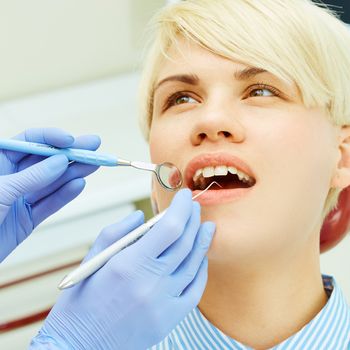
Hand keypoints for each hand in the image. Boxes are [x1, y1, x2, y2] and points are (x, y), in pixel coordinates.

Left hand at [0, 128, 99, 260]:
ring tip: (95, 164)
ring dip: (74, 172)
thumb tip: (61, 161)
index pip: (29, 141)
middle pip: (46, 160)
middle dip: (71, 152)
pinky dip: (65, 195)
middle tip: (95, 145)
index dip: (52, 138)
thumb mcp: (1, 191)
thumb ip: (32, 176)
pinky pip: (50, 204)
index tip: (72, 140)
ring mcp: (20, 198)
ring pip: (52, 182)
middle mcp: (11, 177)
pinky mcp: (27, 219)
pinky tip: (79, 184)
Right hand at [30, 189, 215, 349]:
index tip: (184, 196)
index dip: (181, 208)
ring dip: (202, 241)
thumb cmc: (82, 301)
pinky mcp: (170, 319)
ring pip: (194, 264)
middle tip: (195, 206)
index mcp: (129, 265)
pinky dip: (201, 270)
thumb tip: (142, 216)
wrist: (80, 346)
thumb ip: (118, 232)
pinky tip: (201, 257)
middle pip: (185, 243)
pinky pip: (195, 289)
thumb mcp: (92, 259)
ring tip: (207, 227)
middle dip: (193, 219)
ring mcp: (164, 303)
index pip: (169, 228)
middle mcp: (151, 283)